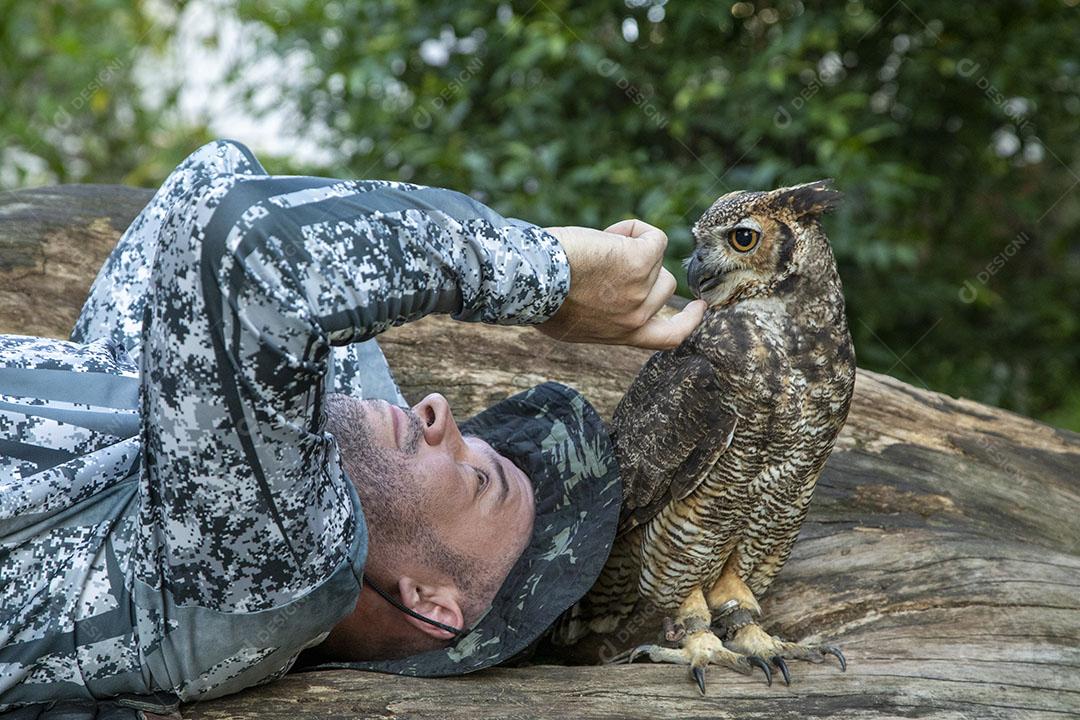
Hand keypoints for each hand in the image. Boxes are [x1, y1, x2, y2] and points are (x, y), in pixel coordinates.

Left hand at [536, 220, 706, 349]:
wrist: (533, 280)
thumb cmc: (538, 294)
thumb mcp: (570, 322)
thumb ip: (598, 317)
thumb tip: (603, 301)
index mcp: (618, 335)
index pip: (668, 338)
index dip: (688, 322)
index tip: (700, 309)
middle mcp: (634, 319)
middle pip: (664, 287)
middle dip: (643, 268)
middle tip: (606, 261)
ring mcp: (641, 291)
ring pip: (655, 258)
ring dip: (630, 245)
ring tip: (595, 248)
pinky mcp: (642, 262)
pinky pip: (655, 237)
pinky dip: (634, 229)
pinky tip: (607, 235)